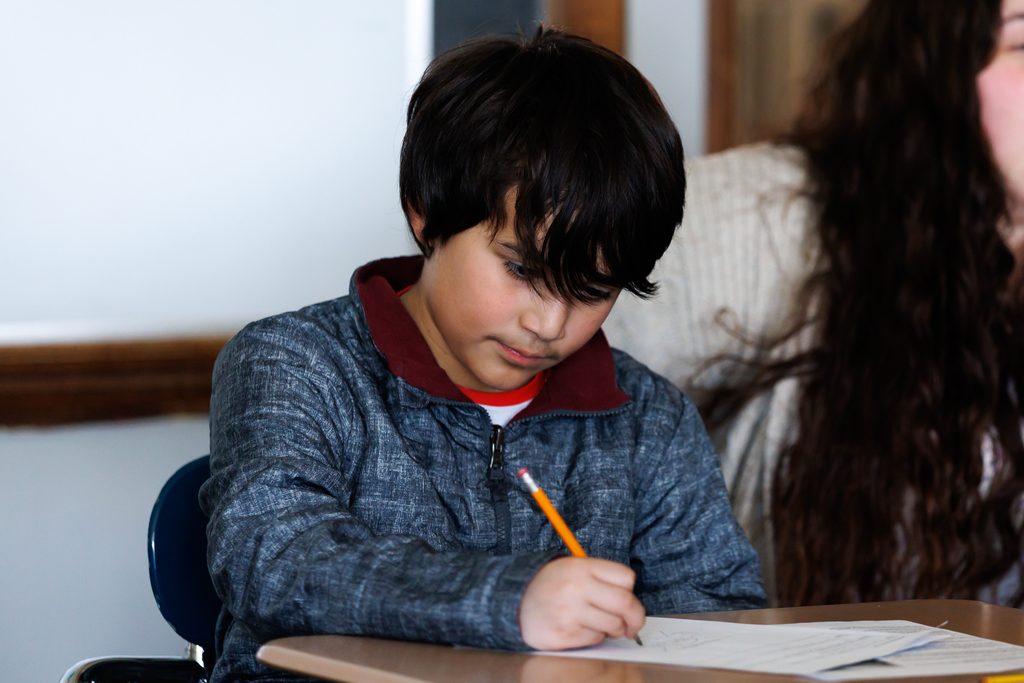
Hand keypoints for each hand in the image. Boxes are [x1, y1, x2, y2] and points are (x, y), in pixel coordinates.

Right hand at [519, 557, 645, 649]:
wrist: (515, 600)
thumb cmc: (550, 585)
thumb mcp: (573, 568)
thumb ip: (600, 578)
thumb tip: (631, 601)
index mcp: (582, 567)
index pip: (625, 578)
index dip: (630, 590)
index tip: (628, 598)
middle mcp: (577, 587)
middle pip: (625, 603)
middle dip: (635, 618)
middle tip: (633, 625)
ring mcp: (570, 612)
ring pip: (613, 625)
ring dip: (612, 629)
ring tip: (599, 624)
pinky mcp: (564, 634)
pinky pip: (595, 639)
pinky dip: (593, 636)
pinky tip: (580, 628)